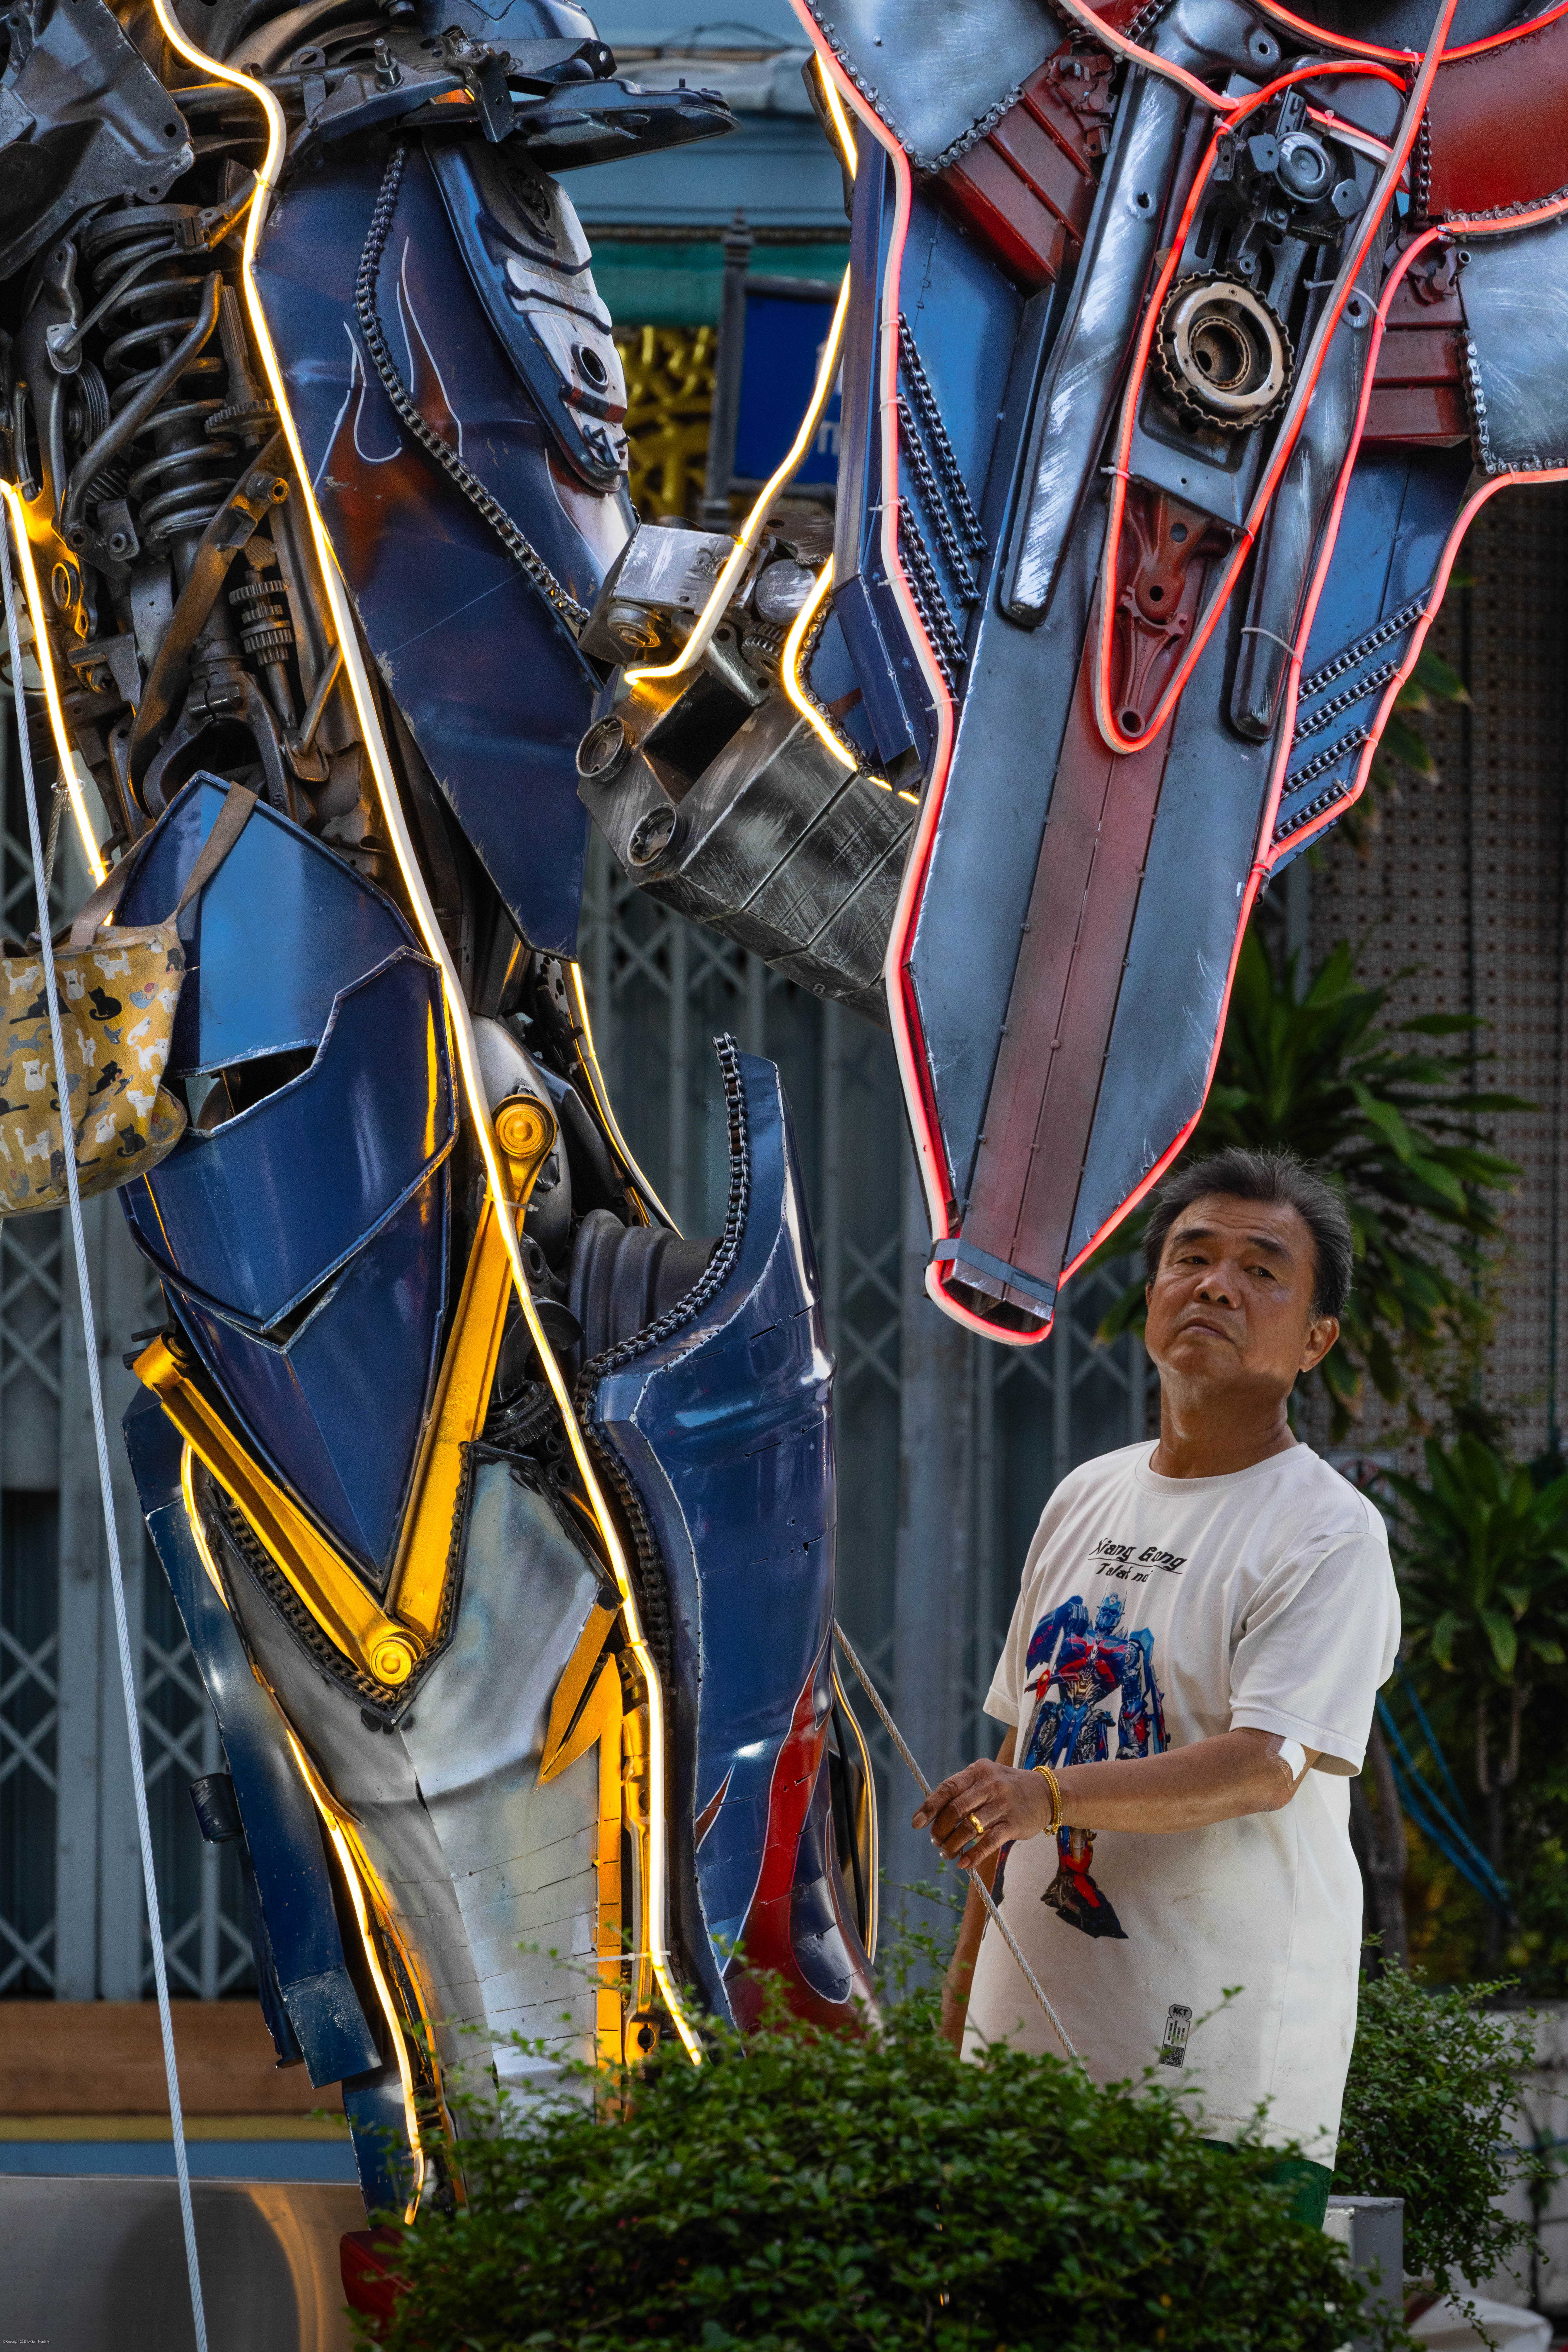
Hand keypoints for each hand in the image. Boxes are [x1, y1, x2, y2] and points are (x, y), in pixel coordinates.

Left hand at [913, 1757, 1055, 1872]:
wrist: (1046, 1793)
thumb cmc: (1007, 1787)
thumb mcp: (986, 1778)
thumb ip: (962, 1791)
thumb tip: (932, 1813)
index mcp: (977, 1771)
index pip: (947, 1788)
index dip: (929, 1807)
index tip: (916, 1823)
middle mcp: (990, 1785)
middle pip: (955, 1810)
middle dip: (940, 1829)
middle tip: (935, 1841)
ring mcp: (1003, 1805)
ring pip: (969, 1828)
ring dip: (953, 1845)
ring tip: (946, 1853)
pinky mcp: (1014, 1824)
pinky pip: (989, 1842)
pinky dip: (973, 1855)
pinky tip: (963, 1863)